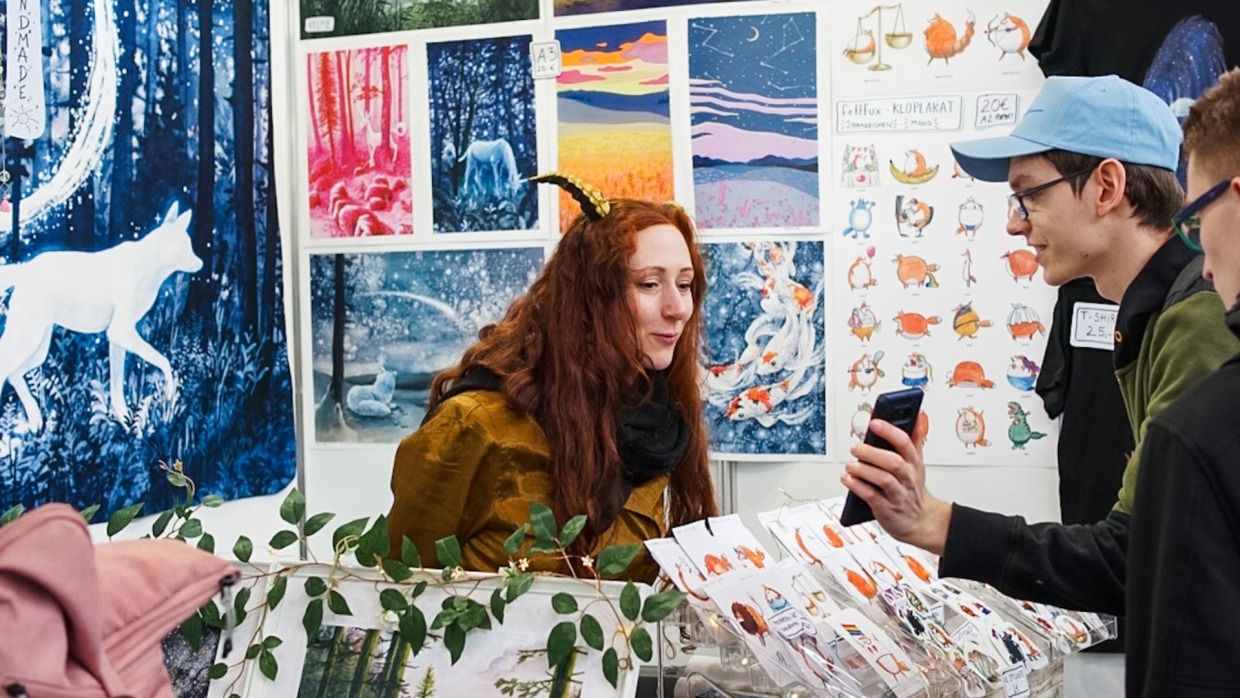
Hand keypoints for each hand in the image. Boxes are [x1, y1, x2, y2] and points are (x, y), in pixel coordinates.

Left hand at [842, 418, 951, 553]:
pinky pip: (871, 496)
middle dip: (872, 453)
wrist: (920, 521)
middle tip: (855, 447)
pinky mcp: (886, 508)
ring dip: (863, 470)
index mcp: (914, 463)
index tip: (875, 422)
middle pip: (893, 462)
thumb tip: (916, 415)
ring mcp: (897, 494)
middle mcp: (907, 477)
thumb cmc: (913, 488)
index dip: (890, 431)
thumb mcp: (917, 463)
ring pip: (883, 479)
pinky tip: (848, 480)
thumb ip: (914, 439)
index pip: (905, 443)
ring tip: (850, 465)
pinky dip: (858, 487)